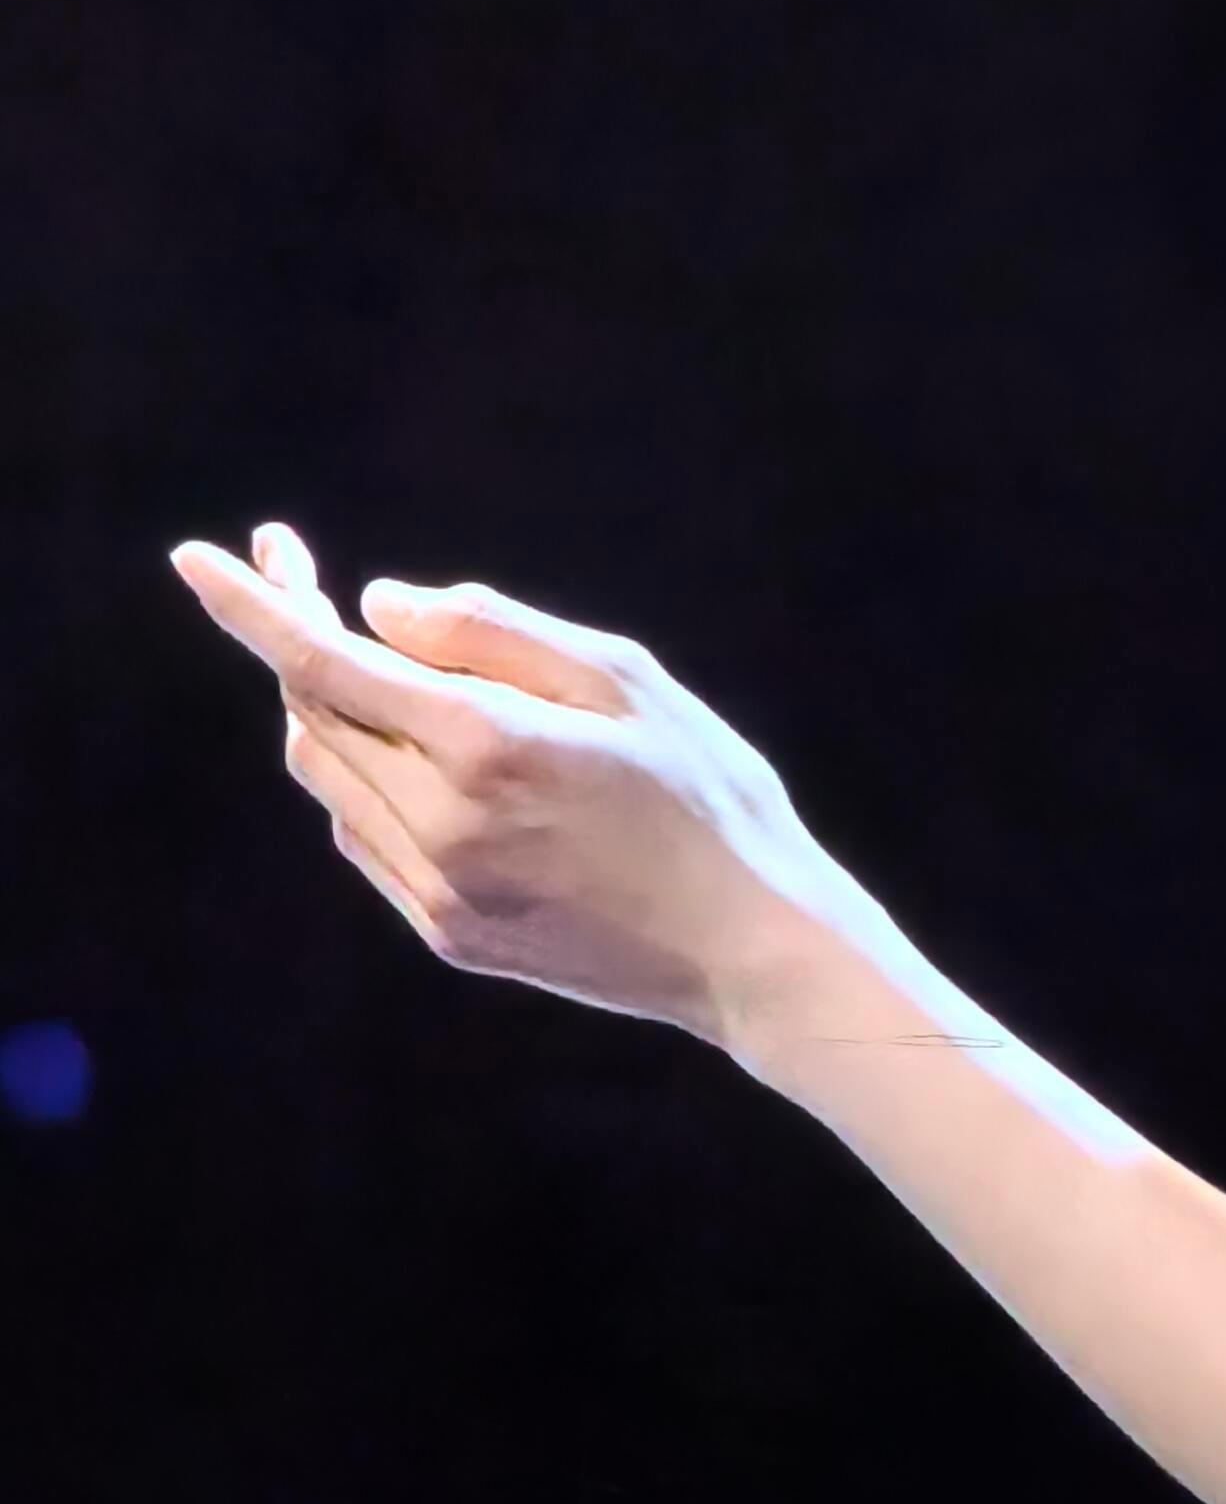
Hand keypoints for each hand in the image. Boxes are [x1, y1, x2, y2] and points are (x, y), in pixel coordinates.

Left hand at [169, 519, 854, 1047]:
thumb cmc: (707, 792)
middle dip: (300, 642)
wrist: (750, 945)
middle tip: (310, 578)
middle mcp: (442, 823)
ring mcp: (438, 888)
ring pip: (330, 781)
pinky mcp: (447, 934)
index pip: (325, 662)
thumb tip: (378, 607)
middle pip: (315, 717)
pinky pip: (366, 840)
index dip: (255, 606)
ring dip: (332, 713)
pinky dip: (367, 783)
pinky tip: (425, 761)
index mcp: (486, 746)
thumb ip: (491, 633)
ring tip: (387, 670)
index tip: (196, 558)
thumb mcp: (624, 676)